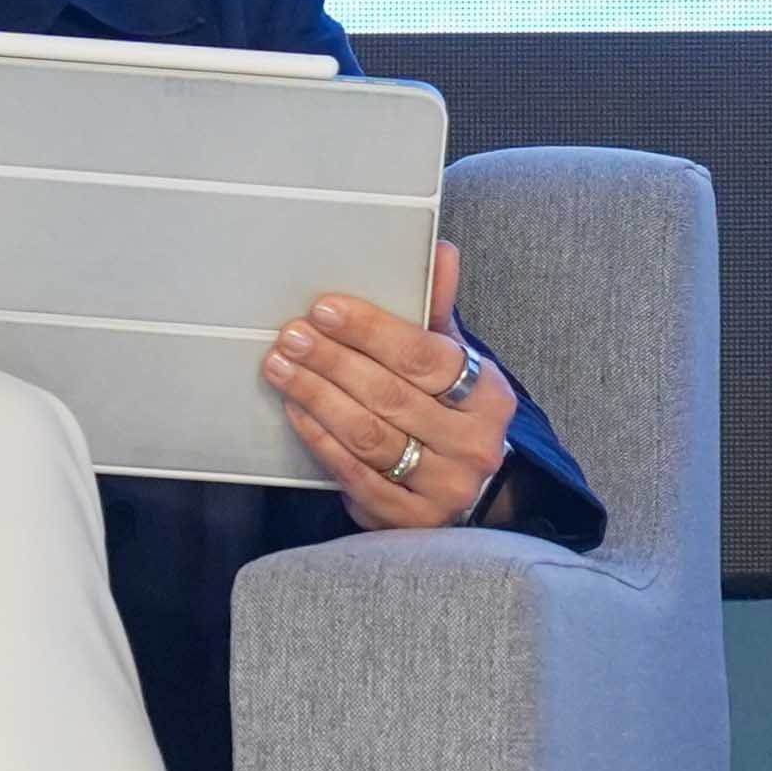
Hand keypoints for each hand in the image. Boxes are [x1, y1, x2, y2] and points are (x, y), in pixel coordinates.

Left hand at [266, 239, 520, 529]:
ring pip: (370, 435)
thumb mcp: (454, 364)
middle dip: (333, 361)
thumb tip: (439, 250)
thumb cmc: (452, 416)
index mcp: (489, 396)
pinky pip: (357, 475)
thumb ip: (438, 312)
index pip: (425, 355)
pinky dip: (321, 440)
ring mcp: (446, 486)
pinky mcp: (412, 520)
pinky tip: (297, 411)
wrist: (467, 493)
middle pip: (391, 395)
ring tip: (282, 367)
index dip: (371, 330)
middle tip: (292, 336)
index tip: (325, 309)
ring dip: (319, 397)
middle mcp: (474, 444)